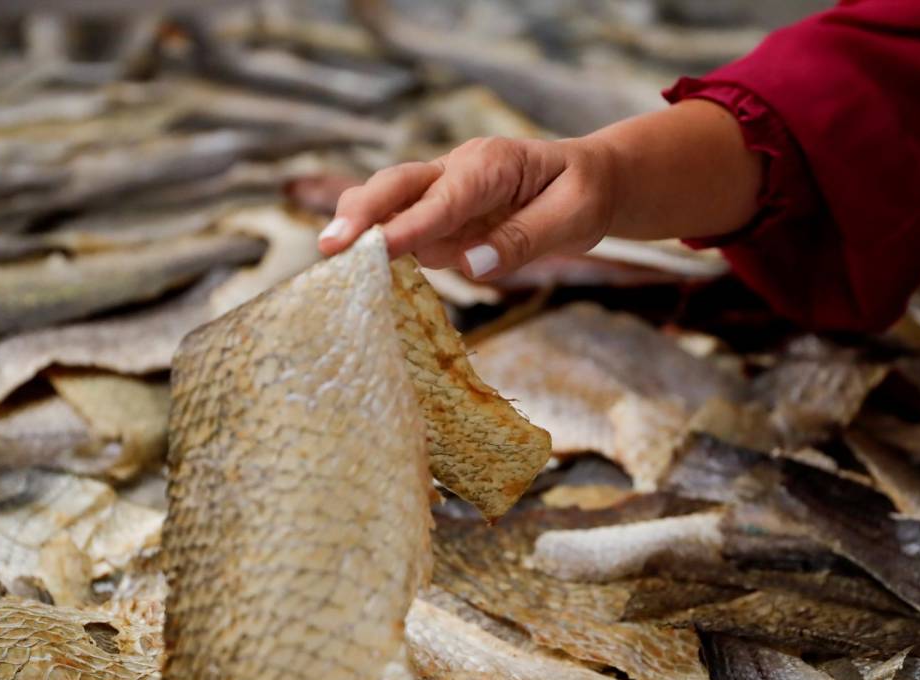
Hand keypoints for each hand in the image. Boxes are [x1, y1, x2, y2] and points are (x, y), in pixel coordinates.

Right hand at [316, 136, 617, 279]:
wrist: (590, 181)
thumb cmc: (584, 194)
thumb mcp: (575, 217)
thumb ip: (524, 239)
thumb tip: (472, 267)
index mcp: (492, 164)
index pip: (445, 198)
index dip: (409, 225)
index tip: (378, 250)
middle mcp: (457, 171)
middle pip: (397, 186)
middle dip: (361, 214)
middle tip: (329, 248)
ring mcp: (442, 194)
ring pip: (390, 205)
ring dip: (360, 230)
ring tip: (330, 261)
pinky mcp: (439, 218)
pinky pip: (403, 230)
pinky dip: (377, 246)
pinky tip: (357, 274)